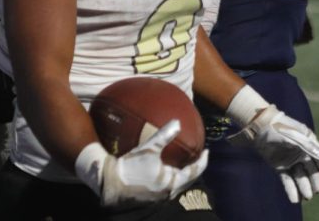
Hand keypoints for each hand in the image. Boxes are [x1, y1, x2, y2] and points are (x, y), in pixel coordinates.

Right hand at [75, 120, 207, 206]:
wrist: (111, 182)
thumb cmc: (130, 166)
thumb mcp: (148, 148)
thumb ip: (164, 136)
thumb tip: (177, 122)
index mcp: (172, 181)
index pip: (194, 172)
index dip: (202, 161)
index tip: (207, 151)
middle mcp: (169, 191)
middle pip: (188, 180)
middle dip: (194, 168)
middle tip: (198, 157)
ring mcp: (160, 195)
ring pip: (178, 184)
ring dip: (183, 174)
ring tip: (184, 162)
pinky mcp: (151, 195)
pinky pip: (168, 185)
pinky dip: (172, 176)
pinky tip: (166, 168)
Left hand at [230, 104, 318, 202]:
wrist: (260, 127)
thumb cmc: (279, 128)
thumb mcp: (295, 136)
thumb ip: (309, 147)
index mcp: (309, 144)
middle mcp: (302, 154)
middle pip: (312, 172)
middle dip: (315, 183)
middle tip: (315, 192)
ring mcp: (291, 161)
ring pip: (300, 178)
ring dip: (304, 188)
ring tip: (306, 197)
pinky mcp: (280, 166)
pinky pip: (287, 180)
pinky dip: (291, 190)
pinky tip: (294, 199)